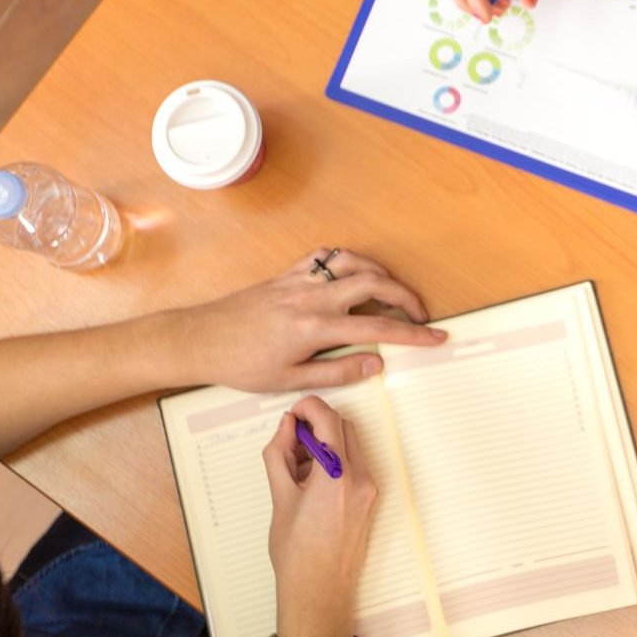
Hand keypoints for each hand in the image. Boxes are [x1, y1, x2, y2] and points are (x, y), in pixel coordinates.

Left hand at [159, 250, 446, 391]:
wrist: (200, 339)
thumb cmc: (241, 365)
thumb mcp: (290, 379)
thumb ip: (338, 371)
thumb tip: (377, 364)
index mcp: (315, 327)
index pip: (378, 328)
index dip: (413, 334)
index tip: (436, 337)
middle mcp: (312, 297)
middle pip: (375, 284)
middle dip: (407, 297)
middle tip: (421, 316)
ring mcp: (300, 280)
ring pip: (355, 263)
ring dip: (382, 274)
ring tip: (394, 294)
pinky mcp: (288, 274)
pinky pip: (328, 257)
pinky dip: (350, 261)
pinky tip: (356, 275)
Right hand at [263, 398, 377, 636]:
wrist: (318, 592)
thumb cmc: (296, 553)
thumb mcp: (279, 498)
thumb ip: (279, 455)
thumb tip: (285, 426)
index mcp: (337, 476)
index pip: (329, 420)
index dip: (309, 407)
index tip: (293, 413)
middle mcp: (360, 479)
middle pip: (344, 428)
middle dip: (317, 425)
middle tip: (290, 439)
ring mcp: (369, 491)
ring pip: (350, 446)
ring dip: (325, 444)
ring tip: (296, 467)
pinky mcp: (369, 501)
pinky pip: (354, 466)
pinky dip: (334, 461)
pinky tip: (310, 481)